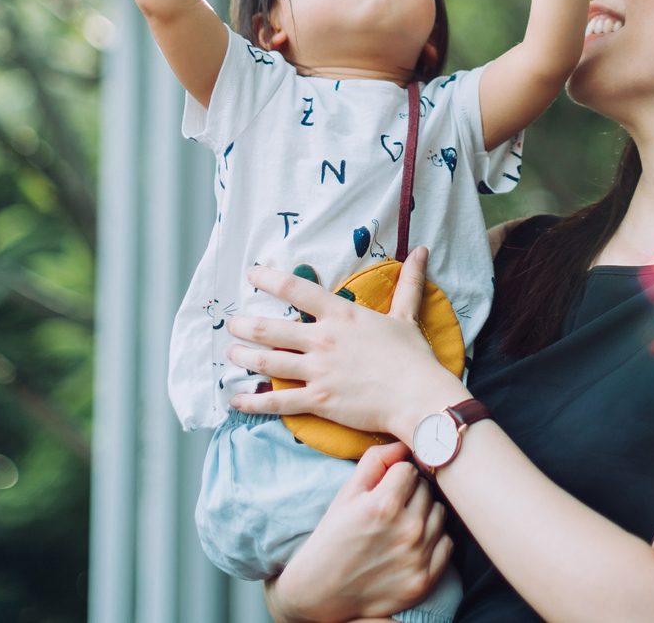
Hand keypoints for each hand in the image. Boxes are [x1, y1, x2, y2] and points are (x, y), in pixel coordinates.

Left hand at [228, 247, 463, 437]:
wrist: (417, 396)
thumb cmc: (412, 356)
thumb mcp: (406, 315)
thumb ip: (409, 284)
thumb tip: (422, 251)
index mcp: (341, 315)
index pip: (297, 289)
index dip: (269, 279)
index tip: (251, 273)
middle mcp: (323, 340)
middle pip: (271, 329)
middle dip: (245, 325)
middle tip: (232, 323)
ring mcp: (317, 371)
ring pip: (268, 361)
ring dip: (244, 357)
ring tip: (231, 354)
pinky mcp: (317, 400)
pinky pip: (277, 402)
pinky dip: (253, 401)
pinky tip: (236, 399)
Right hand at [263, 441, 450, 622]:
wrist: (321, 592)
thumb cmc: (333, 538)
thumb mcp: (346, 494)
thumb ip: (375, 461)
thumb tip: (404, 443)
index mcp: (384, 505)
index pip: (409, 469)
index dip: (395, 476)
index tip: (385, 488)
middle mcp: (406, 530)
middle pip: (427, 489)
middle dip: (411, 493)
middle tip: (392, 507)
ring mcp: (418, 556)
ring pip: (440, 513)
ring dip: (424, 514)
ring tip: (401, 525)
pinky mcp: (425, 579)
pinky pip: (446, 543)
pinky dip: (433, 540)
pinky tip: (411, 543)